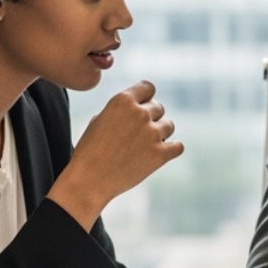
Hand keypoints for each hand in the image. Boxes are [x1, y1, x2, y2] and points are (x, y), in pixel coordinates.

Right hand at [50, 80, 184, 229]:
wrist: (89, 180)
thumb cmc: (90, 151)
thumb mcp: (100, 120)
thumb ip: (121, 110)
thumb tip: (139, 107)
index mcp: (122, 101)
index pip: (148, 87)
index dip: (146, 98)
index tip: (141, 108)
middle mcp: (139, 113)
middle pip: (159, 107)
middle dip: (151, 118)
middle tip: (137, 134)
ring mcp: (152, 134)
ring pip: (169, 126)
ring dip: (160, 134)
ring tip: (143, 146)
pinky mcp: (160, 154)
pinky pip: (178, 146)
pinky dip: (172, 150)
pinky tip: (161, 153)